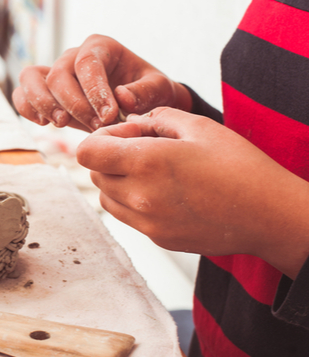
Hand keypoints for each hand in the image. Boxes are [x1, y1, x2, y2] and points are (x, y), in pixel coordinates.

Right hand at [12, 35, 191, 130]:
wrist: (137, 104)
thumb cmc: (148, 93)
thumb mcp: (159, 89)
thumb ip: (145, 92)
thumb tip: (121, 97)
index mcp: (100, 47)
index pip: (87, 62)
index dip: (94, 90)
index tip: (109, 115)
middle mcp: (73, 56)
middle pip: (58, 74)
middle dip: (74, 104)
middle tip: (96, 126)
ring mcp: (54, 72)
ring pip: (30, 78)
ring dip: (43, 104)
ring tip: (62, 124)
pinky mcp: (43, 91)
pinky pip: (22, 94)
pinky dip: (27, 109)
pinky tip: (44, 124)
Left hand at [76, 107, 308, 277]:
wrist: (269, 214)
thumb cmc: (239, 166)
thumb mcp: (200, 127)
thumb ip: (157, 118)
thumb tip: (133, 122)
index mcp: (145, 163)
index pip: (87, 152)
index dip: (100, 138)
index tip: (127, 134)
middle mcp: (139, 197)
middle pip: (94, 174)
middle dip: (110, 158)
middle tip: (144, 149)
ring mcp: (147, 222)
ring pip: (107, 198)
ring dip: (119, 181)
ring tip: (154, 171)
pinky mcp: (157, 238)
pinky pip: (129, 216)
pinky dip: (135, 202)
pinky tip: (167, 192)